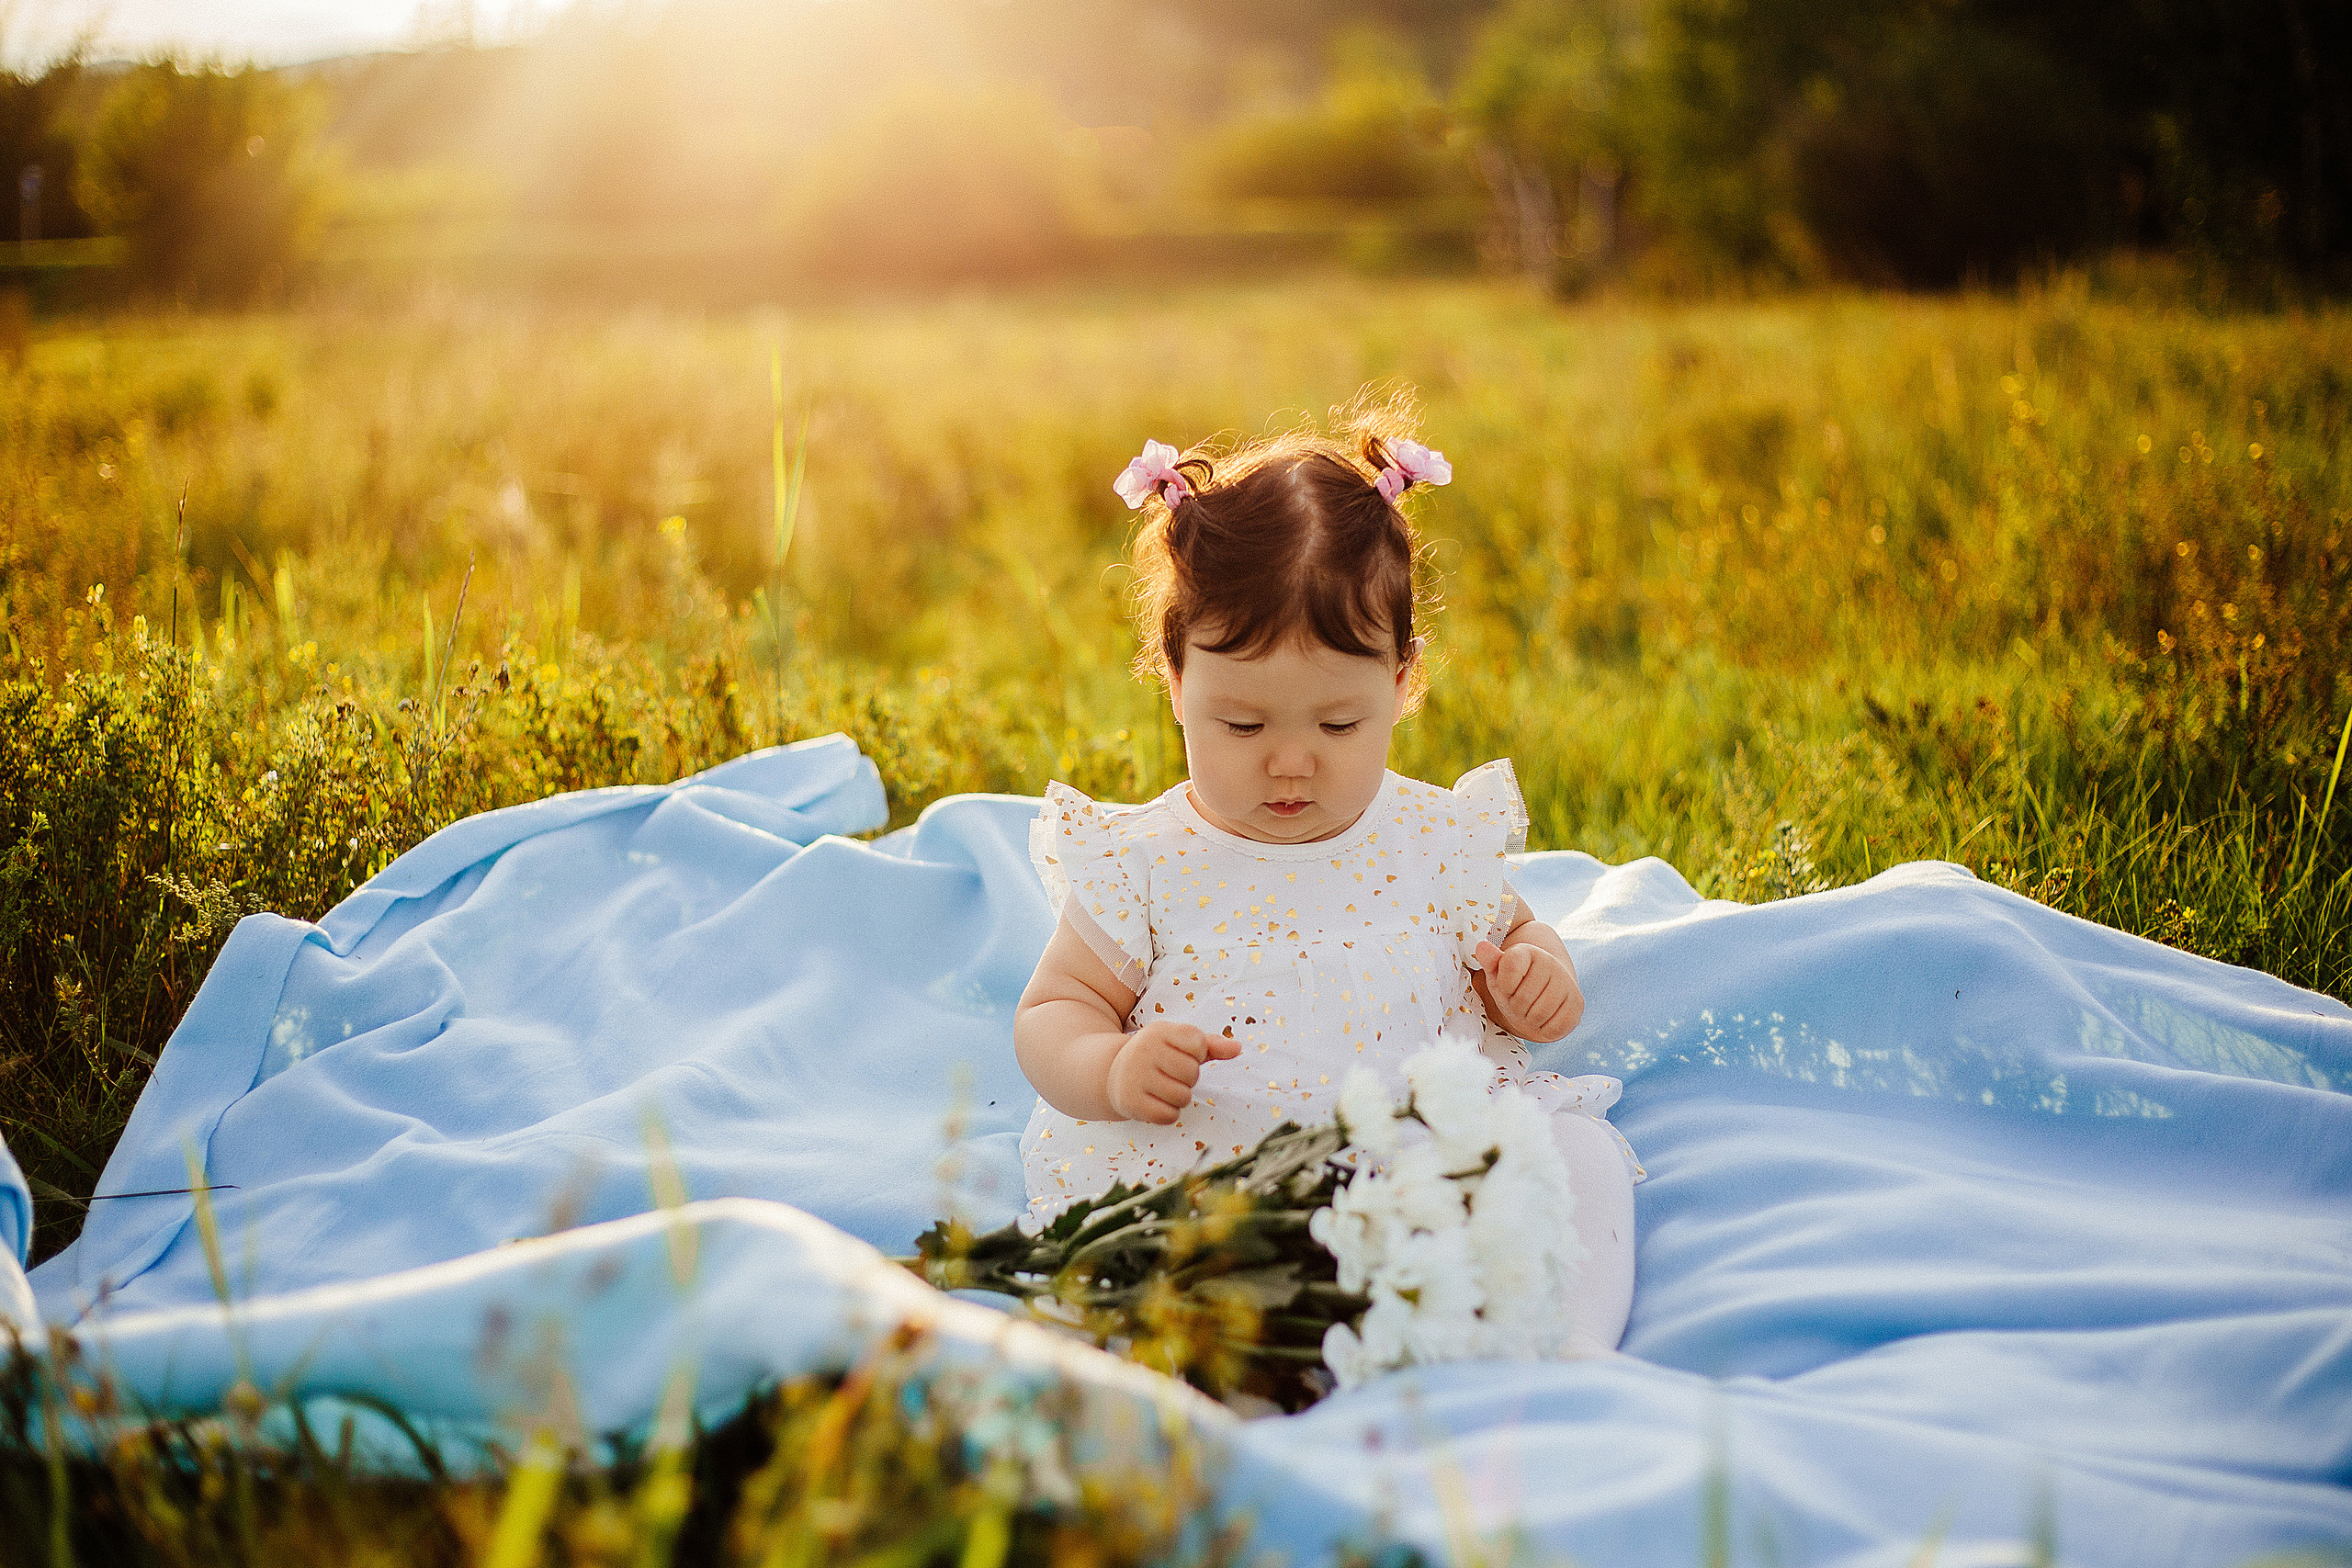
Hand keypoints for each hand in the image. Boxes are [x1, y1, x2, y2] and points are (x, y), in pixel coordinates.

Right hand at [1107, 1022, 1240, 1123]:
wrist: (1114, 1073)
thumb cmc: (1156, 1056)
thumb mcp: (1178, 1042)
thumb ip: (1211, 1044)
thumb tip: (1238, 1048)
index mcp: (1159, 1031)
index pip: (1199, 1044)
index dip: (1196, 1054)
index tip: (1180, 1054)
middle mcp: (1144, 1050)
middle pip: (1192, 1073)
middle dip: (1188, 1079)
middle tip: (1170, 1075)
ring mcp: (1135, 1076)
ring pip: (1182, 1097)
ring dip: (1179, 1097)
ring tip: (1164, 1088)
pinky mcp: (1130, 1101)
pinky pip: (1168, 1116)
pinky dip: (1168, 1114)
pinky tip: (1156, 1102)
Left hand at [1474, 939, 1583, 1042]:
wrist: (1543, 994)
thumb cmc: (1515, 985)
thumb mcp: (1498, 974)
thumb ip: (1490, 962)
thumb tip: (1482, 947)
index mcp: (1529, 951)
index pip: (1511, 968)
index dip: (1504, 985)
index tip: (1508, 985)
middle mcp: (1552, 963)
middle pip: (1522, 998)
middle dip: (1515, 1006)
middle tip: (1519, 1002)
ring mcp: (1567, 984)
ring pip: (1538, 1015)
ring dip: (1528, 1019)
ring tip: (1529, 1010)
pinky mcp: (1577, 1005)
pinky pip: (1554, 1028)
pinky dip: (1543, 1030)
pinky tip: (1543, 1019)